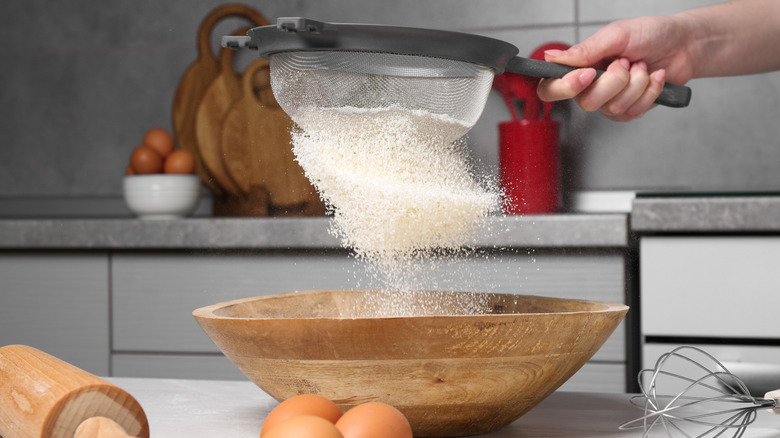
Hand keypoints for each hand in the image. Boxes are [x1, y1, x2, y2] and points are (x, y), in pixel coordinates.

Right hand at [537, 15, 693, 120]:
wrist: (682, 44)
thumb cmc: (649, 34)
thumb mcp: (615, 35)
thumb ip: (584, 49)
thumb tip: (551, 56)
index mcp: (579, 67)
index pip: (551, 89)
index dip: (565, 87)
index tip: (588, 73)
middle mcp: (590, 87)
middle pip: (587, 102)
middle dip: (615, 81)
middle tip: (626, 63)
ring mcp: (609, 102)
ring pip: (614, 107)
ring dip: (636, 84)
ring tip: (642, 66)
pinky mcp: (629, 110)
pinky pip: (633, 111)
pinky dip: (649, 91)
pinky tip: (653, 77)